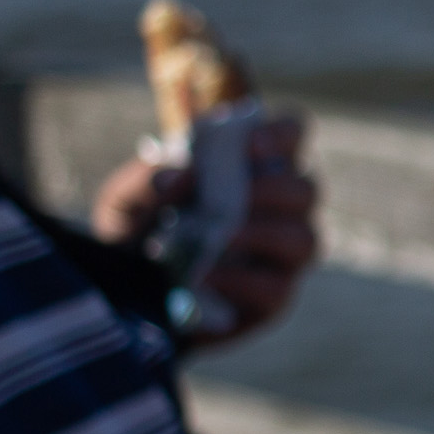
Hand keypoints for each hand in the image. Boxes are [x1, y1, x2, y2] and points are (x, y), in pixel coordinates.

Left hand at [94, 110, 318, 343]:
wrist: (126, 295)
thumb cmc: (137, 233)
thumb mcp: (126, 199)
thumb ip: (147, 177)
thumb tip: (183, 172)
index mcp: (254, 169)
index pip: (292, 135)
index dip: (282, 134)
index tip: (250, 144)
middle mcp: (279, 210)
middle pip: (306, 189)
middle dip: (275, 188)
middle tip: (240, 193)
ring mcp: (281, 258)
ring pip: (305, 239)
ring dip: (266, 233)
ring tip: (225, 237)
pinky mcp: (272, 300)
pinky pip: (277, 288)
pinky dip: (243, 279)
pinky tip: (209, 275)